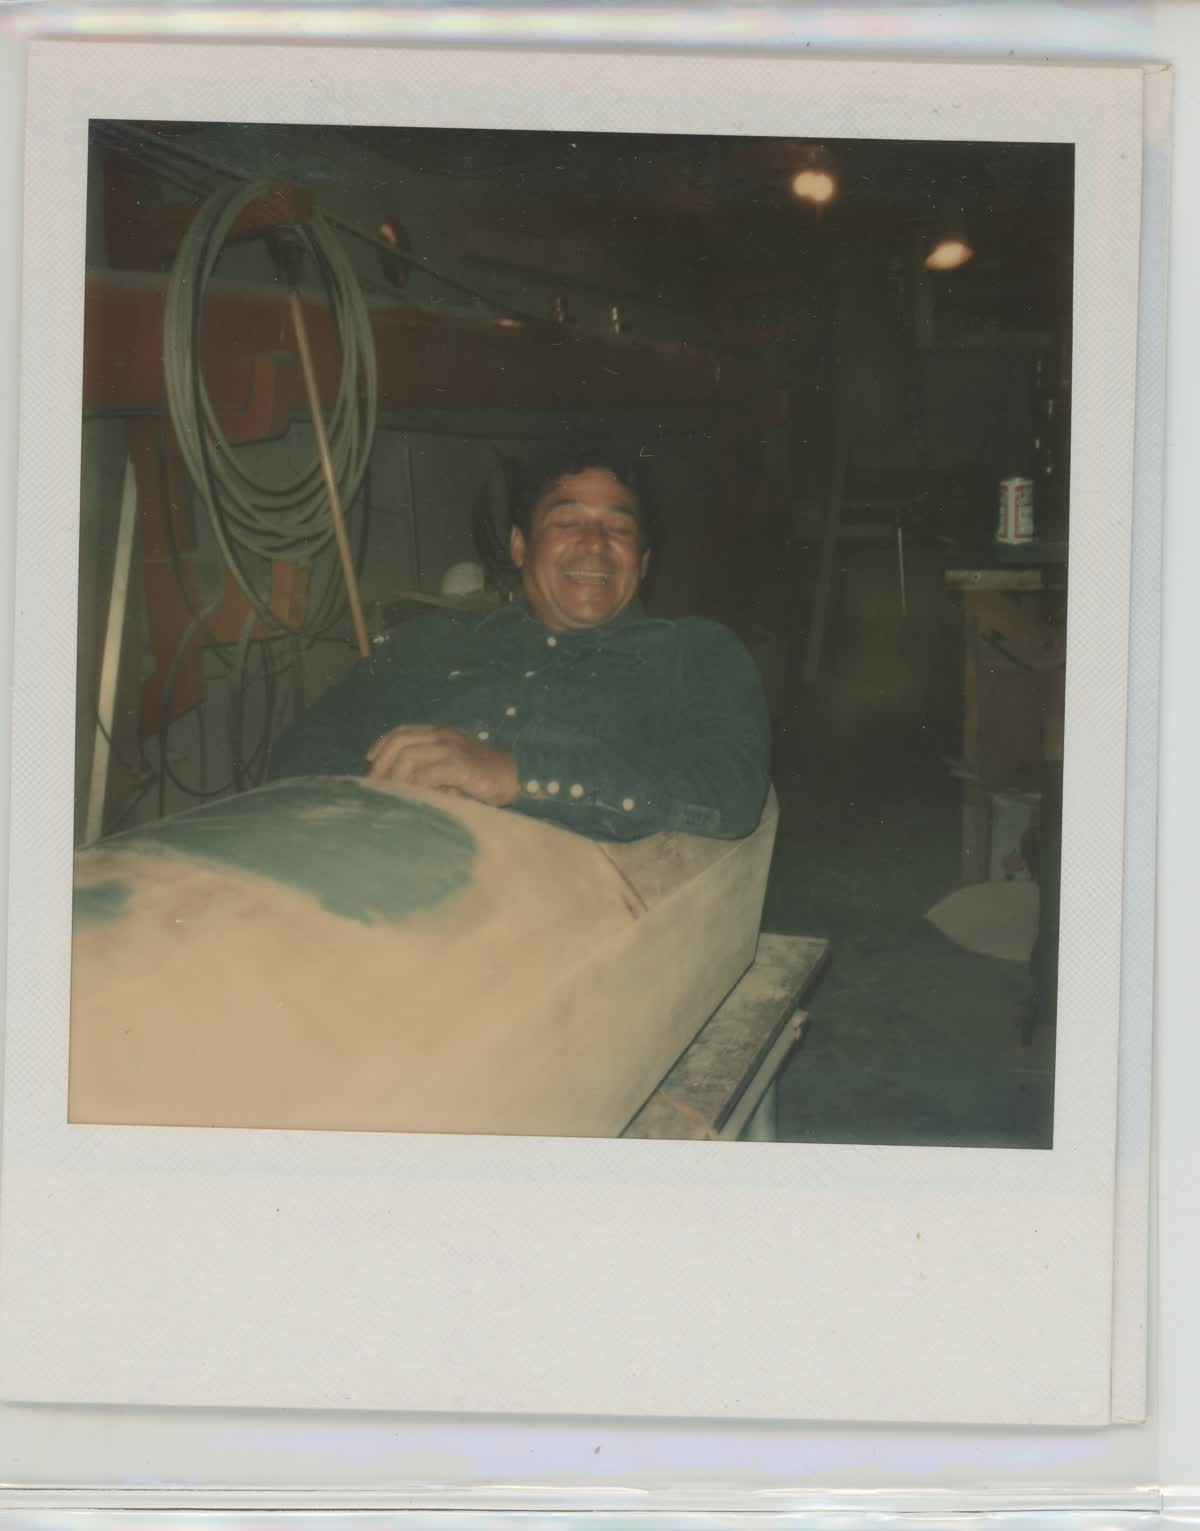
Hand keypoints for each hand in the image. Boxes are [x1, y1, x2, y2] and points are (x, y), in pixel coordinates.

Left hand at [366, 725, 518, 806]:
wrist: (517, 775)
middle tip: (375, 784)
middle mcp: (443, 737)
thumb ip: (432, 769)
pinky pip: (428, 773)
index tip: (370, 761)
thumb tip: (404, 786)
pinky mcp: (460, 766)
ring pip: (409, 756)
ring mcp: (451, 750)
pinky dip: (414, 785)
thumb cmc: (485, 775)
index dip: (383, 744)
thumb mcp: (454, 766)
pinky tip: (410, 796)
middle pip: (400, 741)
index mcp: (440, 733)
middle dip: (382, 762)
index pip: (403, 731)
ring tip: (389, 792)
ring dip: (395, 776)